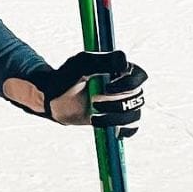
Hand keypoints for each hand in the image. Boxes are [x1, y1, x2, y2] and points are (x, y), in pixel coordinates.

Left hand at [4, 50, 146, 136]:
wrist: (53, 99)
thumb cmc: (66, 77)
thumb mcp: (81, 65)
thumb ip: (102, 61)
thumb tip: (124, 63)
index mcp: (119, 70)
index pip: (139, 75)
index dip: (128, 83)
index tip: (108, 87)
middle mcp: (124, 87)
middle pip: (137, 96)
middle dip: (116, 102)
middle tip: (95, 102)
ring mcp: (121, 103)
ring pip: (134, 114)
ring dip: (116, 117)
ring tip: (95, 116)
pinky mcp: (116, 119)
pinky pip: (131, 127)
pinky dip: (124, 130)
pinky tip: (110, 129)